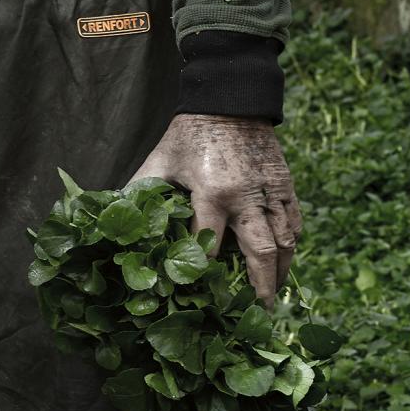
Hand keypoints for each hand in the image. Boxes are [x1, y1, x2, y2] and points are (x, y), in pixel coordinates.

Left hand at [127, 115, 301, 304]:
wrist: (228, 97)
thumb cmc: (189, 133)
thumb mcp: (160, 161)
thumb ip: (141, 190)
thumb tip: (115, 216)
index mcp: (212, 194)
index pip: (213, 248)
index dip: (210, 276)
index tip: (207, 298)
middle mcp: (246, 197)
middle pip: (262, 254)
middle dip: (261, 287)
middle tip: (258, 313)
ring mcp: (269, 191)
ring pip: (285, 242)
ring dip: (281, 272)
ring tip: (274, 295)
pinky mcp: (284, 183)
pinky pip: (294, 221)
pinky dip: (292, 244)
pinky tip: (286, 260)